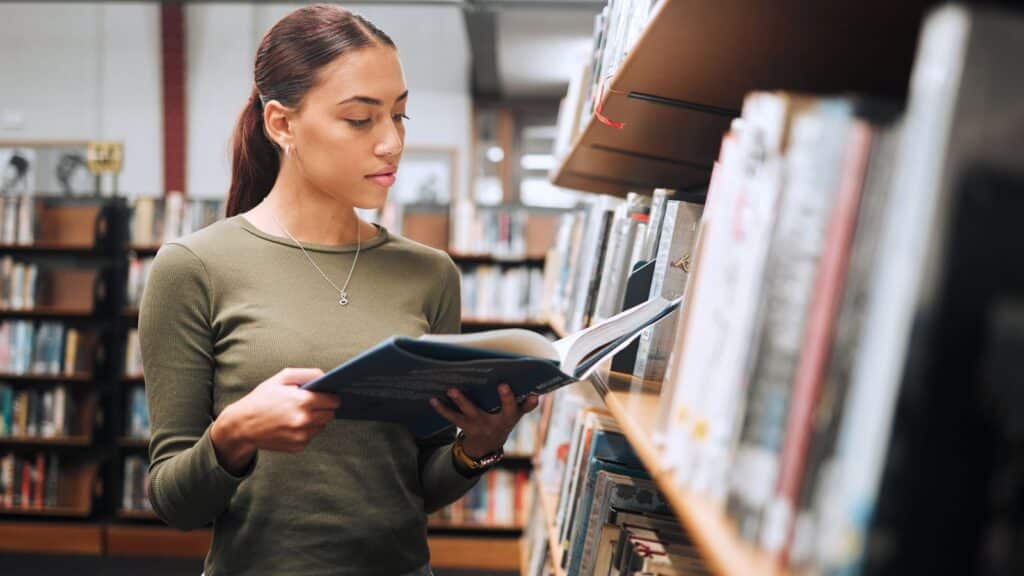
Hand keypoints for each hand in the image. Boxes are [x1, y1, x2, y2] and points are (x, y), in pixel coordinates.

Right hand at [211, 368, 339, 473]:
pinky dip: (306, 431)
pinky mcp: (298, 447)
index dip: (331, 396)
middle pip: (331, 414)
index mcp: (303, 401)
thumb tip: (326, 377)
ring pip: (322, 426)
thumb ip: (307, 374)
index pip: (333, 400)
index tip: (328, 395)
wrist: (243, 425)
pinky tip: (292, 425)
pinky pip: (311, 436)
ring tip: (298, 413)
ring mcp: (301, 435)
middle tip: (312, 403)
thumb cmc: (262, 398)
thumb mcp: (281, 378)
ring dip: (316, 420)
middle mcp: (305, 420)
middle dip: (325, 408)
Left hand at [429, 383, 539, 457]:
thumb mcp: (515, 416)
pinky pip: (452, 418)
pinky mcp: (465, 426)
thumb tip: (536, 395)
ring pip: (470, 414)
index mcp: (509, 418)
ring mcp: (479, 426)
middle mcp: (496, 423)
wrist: (486, 447)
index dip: (519, 399)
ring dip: (461, 401)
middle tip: (503, 385)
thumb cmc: (502, 422)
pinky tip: (432, 399)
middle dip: (505, 399)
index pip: (516, 409)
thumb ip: (525, 405)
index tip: (525, 390)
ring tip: (451, 390)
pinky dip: (442, 409)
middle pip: (500, 411)